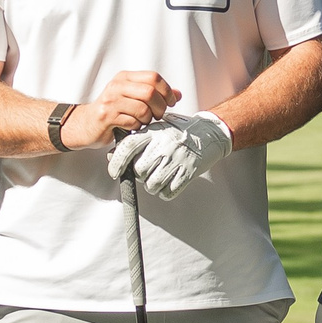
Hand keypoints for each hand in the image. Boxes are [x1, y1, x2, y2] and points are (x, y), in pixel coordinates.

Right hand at [63, 70, 177, 146]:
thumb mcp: (132, 97)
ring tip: (142, 121)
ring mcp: (110, 101)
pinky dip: (136, 127)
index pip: (153, 77)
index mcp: (124, 78)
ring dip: (147, 119)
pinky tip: (131, 126)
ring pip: (142, 109)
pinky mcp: (106, 116)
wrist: (85, 124)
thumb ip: (154, 94)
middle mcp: (116, 86)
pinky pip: (132, 122)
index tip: (170, 102)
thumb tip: (177, 95)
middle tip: (158, 115)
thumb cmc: (110, 111)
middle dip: (159, 107)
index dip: (166, 91)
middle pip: (150, 92)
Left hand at [107, 110, 232, 198]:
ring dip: (152, 186)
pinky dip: (166, 192)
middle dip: (140, 176)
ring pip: (152, 184)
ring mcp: (177, 159)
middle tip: (147, 171)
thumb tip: (112, 156)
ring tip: (158, 177)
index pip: (128, 147)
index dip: (117, 162)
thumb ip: (135, 141)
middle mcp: (165, 145)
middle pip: (139, 170)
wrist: (209, 133)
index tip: (114, 172)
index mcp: (155, 132)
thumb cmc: (179, 132)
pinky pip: (169, 192)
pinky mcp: (189, 172)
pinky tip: (169, 182)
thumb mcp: (156, 130)